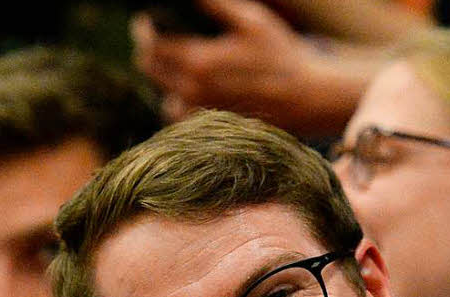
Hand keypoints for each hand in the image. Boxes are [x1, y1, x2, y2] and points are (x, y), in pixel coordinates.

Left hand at [131, 0, 321, 129]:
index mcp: (198, 61)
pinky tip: (191, 94)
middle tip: (159, 42)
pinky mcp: (212, 131)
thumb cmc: (281, 53)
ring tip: (176, 69)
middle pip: (150, 71)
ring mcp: (202, 115)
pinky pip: (182, 121)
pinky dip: (180, 105)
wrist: (306, 97)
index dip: (143, 30)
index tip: (146, 23)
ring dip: (166, 82)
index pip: (150, 45)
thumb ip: (212, 4)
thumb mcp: (248, 18)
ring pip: (163, 98)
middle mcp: (193, 92)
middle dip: (150, 53)